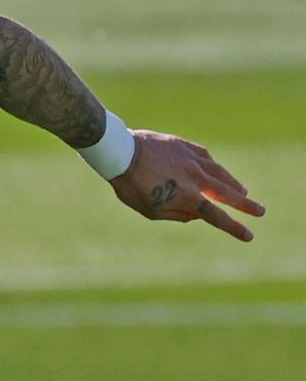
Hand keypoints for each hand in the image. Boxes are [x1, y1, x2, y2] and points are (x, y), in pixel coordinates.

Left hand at [108, 130, 264, 240]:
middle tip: (260, 210)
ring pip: (220, 172)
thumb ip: (177, 215)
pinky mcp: (183, 145)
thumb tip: (196, 214)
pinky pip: (205, 156)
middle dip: (246, 204)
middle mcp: (195, 178)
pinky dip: (213, 165)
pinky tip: (216, 168)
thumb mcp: (150, 211)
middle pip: (228, 193)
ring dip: (233, 183)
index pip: (217, 216)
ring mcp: (191, 159)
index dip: (234, 227)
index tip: (248, 235)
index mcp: (188, 197)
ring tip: (243, 190)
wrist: (120, 152)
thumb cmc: (130, 185)